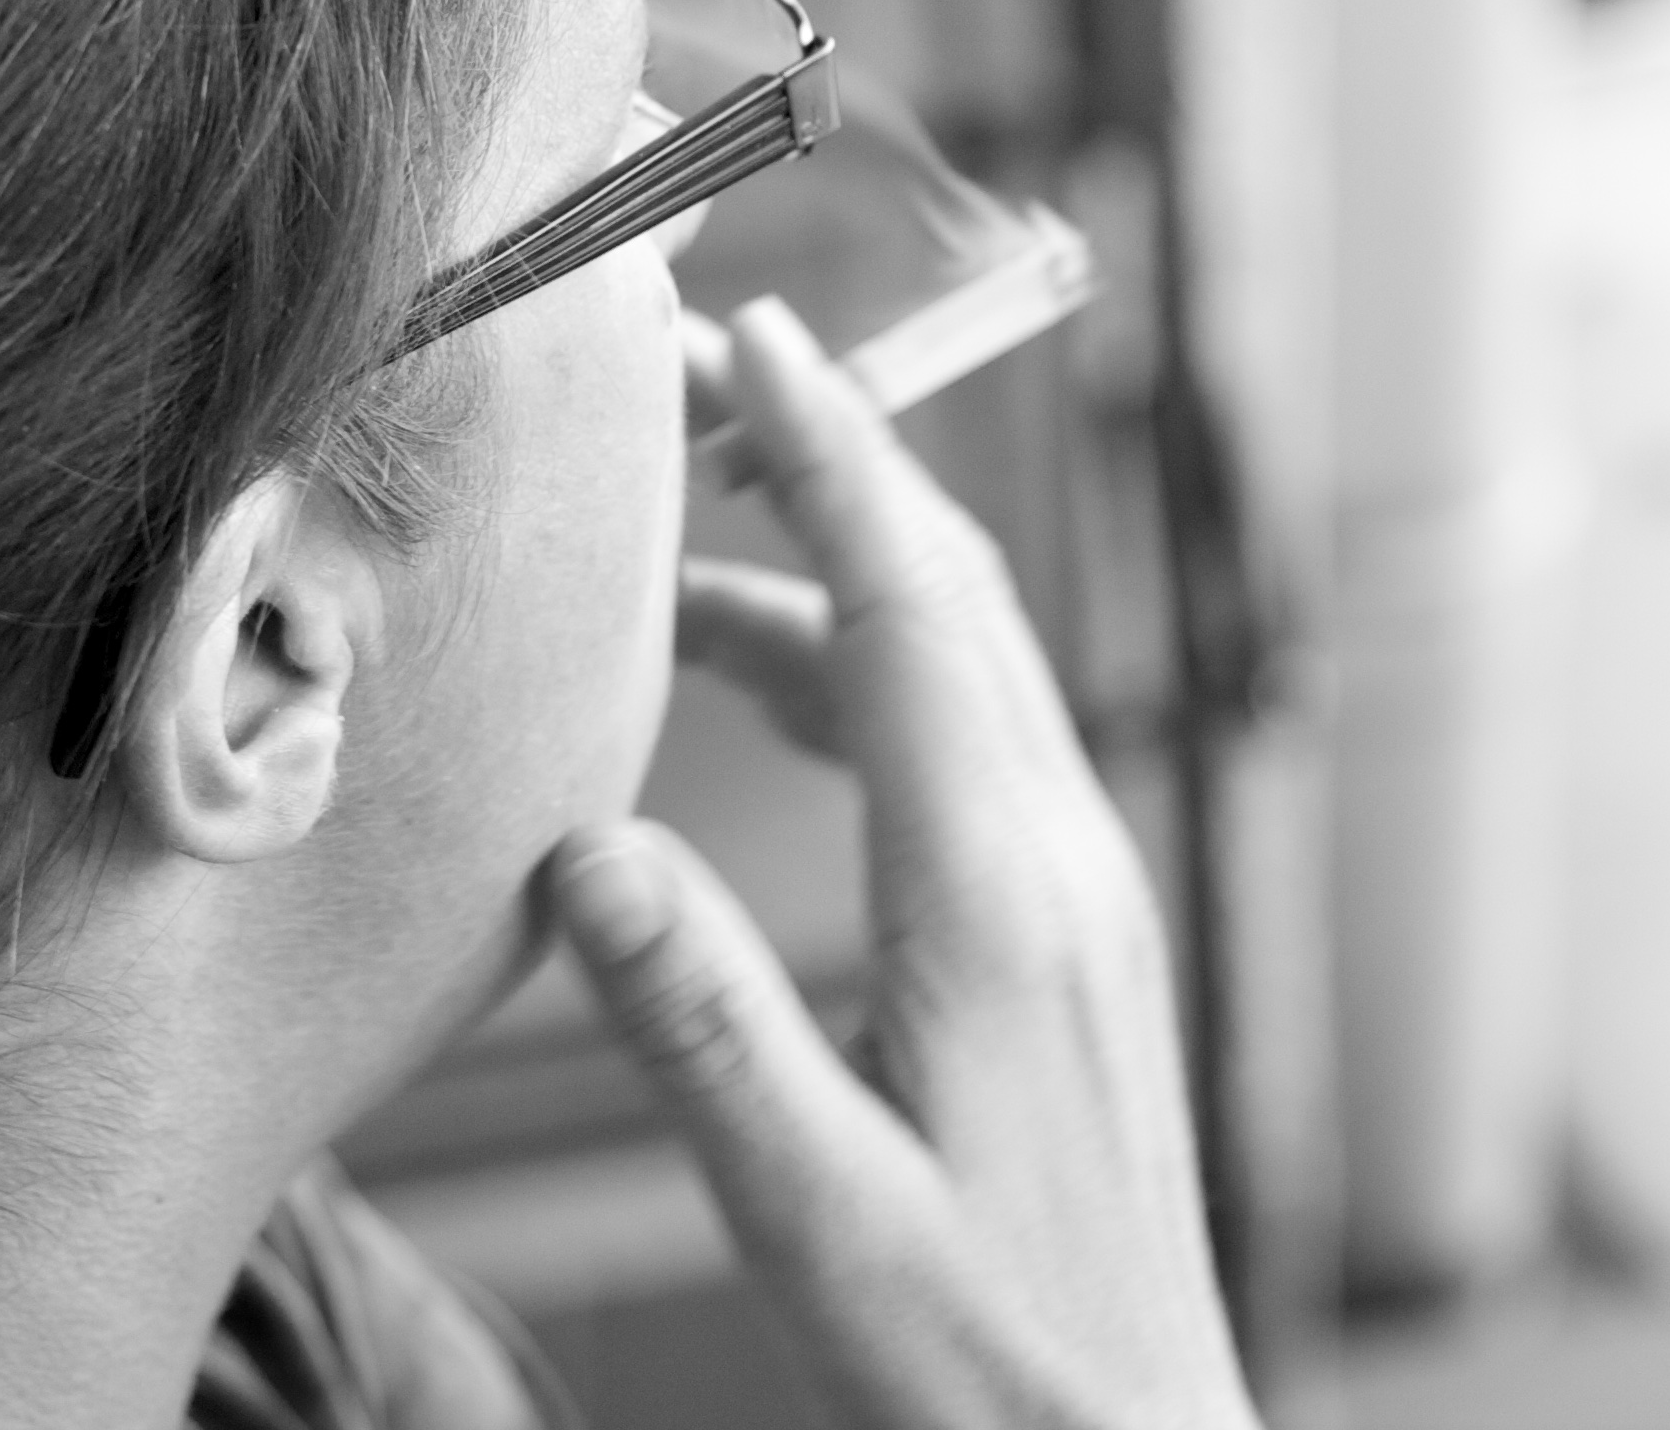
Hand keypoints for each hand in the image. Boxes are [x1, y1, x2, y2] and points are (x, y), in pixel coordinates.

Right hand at [549, 298, 1253, 1429]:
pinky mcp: (1073, 941)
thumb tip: (588, 848)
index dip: (829, 459)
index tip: (756, 341)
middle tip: (696, 389)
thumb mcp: (817, 1212)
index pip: (913, 609)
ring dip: (838, 574)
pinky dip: (873, 665)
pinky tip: (783, 702)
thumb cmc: (984, 1362)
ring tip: (684, 565)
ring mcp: (1081, 897)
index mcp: (998, 899)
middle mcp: (1060, 864)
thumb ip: (699, 1027)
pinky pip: (971, 736)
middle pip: (950, 595)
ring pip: (964, 662)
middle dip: (828, 466)